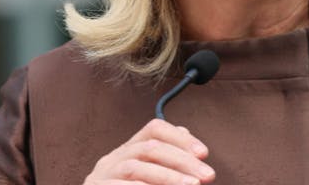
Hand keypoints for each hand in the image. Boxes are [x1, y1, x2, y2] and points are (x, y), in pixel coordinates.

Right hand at [83, 118, 214, 183]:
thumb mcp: (150, 179)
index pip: (154, 129)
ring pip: (136, 167)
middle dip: (182, 160)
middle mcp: (112, 159)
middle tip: (207, 175)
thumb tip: (185, 132)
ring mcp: (101, 176)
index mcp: (127, 151)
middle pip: (149, 148)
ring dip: (168, 177)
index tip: (204, 153)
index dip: (180, 137)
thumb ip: (165, 161)